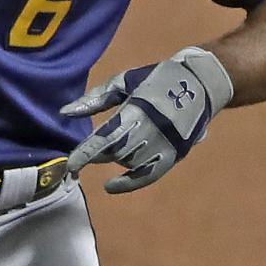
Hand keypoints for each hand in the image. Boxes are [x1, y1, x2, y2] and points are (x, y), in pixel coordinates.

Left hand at [60, 47, 232, 193]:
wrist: (200, 84)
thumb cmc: (156, 78)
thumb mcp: (124, 81)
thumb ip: (95, 99)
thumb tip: (64, 113)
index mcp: (138, 108)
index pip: (107, 137)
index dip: (87, 153)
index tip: (71, 165)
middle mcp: (152, 130)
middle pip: (116, 152)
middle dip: (97, 154)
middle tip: (85, 152)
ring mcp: (166, 145)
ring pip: (129, 163)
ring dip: (113, 158)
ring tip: (110, 146)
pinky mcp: (175, 155)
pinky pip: (148, 177)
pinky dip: (128, 184)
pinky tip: (110, 186)